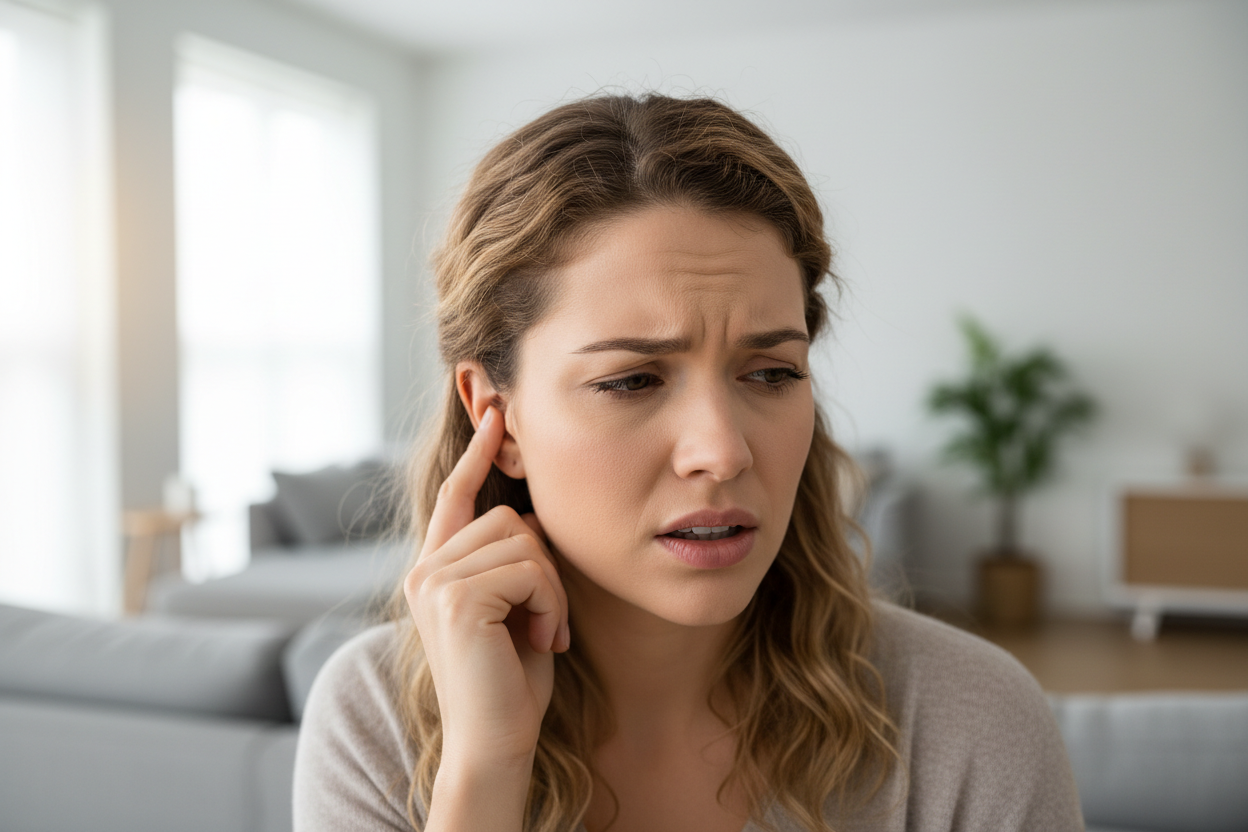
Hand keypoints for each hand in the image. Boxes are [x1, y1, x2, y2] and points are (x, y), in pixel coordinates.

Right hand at [404, 405, 569, 773]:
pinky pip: (529, 569)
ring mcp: (434, 582)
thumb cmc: (511, 682)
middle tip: (547, 621)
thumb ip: (512, 560)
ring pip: (524, 542)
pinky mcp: (455, 598)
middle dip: (545, 569)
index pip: (454, 497)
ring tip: (544, 633)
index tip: (496, 415)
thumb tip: (530, 514)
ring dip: (551, 590)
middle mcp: (425, 570)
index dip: (477, 456)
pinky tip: (542, 639)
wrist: (495, 742)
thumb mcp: (514, 608)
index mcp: (435, 571)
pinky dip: (550, 603)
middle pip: (510, 520)